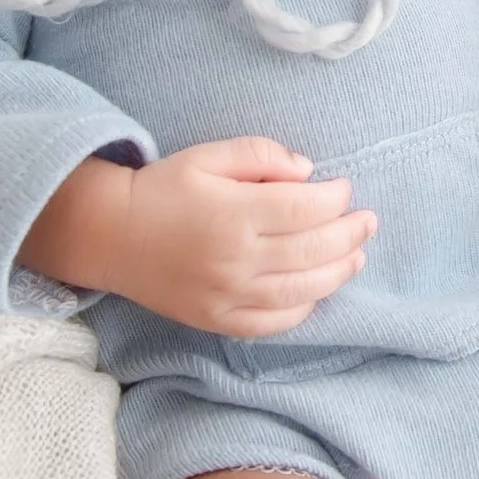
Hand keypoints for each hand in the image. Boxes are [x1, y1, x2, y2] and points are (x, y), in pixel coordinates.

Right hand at [22, 138, 373, 337]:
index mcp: (235, 213)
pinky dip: (303, 309)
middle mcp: (237, 258)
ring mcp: (229, 295)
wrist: (110, 235)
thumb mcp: (208, 155)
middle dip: (350, 233)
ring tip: (357, 256)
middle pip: (314, 250)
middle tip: (368, 221)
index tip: (342, 187)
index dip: (335, 197)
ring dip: (339, 273)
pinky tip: (317, 291)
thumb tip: (307, 171)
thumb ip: (261, 155)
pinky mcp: (218, 319)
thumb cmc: (163, 189)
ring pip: (302, 291)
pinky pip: (273, 323)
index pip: (307, 208)